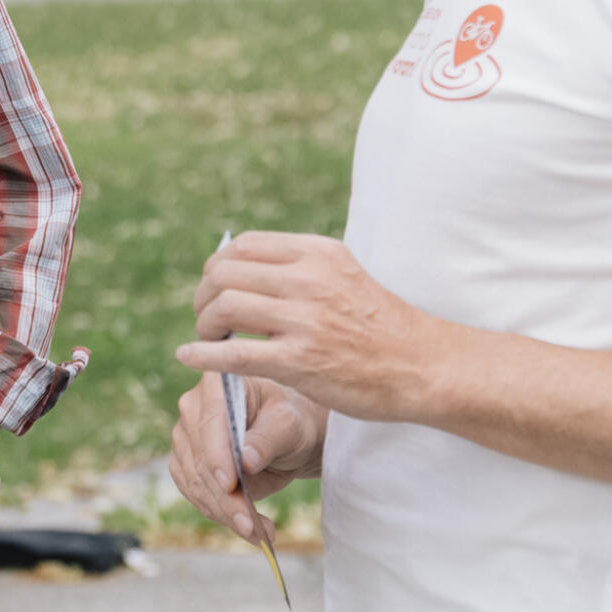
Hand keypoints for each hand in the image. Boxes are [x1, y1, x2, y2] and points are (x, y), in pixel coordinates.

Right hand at [168, 374, 324, 542]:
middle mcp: (192, 408)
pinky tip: (248, 528)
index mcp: (216, 383)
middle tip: (253, 526)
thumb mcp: (289, 424)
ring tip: (258, 533)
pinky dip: (221, 515)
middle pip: (201, 460)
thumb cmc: (291, 421)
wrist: (288, 437)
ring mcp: (185, 438)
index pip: (211, 422)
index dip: (217, 455)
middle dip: (226, 498)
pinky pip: (196, 495)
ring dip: (225, 513)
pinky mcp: (186, 464)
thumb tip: (246, 460)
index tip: (229, 484)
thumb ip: (268, 438)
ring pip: (197, 483)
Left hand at [176, 232, 451, 426]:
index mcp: (318, 253)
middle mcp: (309, 279)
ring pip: (224, 307)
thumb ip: (302, 267)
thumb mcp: (344, 275)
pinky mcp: (300, 361)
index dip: (218, 267)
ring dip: (204, 325)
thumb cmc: (381, 326)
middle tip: (207, 318)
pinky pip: (233, 354)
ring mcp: (305, 320)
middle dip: (204, 296)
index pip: (244, 245)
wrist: (424, 365)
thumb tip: (247, 263)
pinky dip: (202, 356)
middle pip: (225, 273)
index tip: (216, 288)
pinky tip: (188, 358)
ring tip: (210, 340)